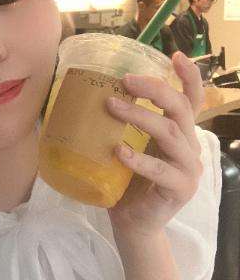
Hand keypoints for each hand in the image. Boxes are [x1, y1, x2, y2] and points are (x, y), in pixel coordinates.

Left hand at [106, 51, 204, 238]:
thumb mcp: (126, 145)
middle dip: (154, 89)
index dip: (188, 76)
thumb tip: (88, 93)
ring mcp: (188, 168)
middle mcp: (189, 146)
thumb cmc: (126, 181)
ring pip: (170, 133)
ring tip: (110, 106)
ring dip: (139, 117)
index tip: (175, 55)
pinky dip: (140, 159)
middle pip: (180, 109)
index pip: (191, 99)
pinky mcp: (181, 189)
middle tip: (124, 81)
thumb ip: (120, 124)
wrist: (132, 224)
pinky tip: (119, 152)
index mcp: (179, 133)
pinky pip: (161, 170)